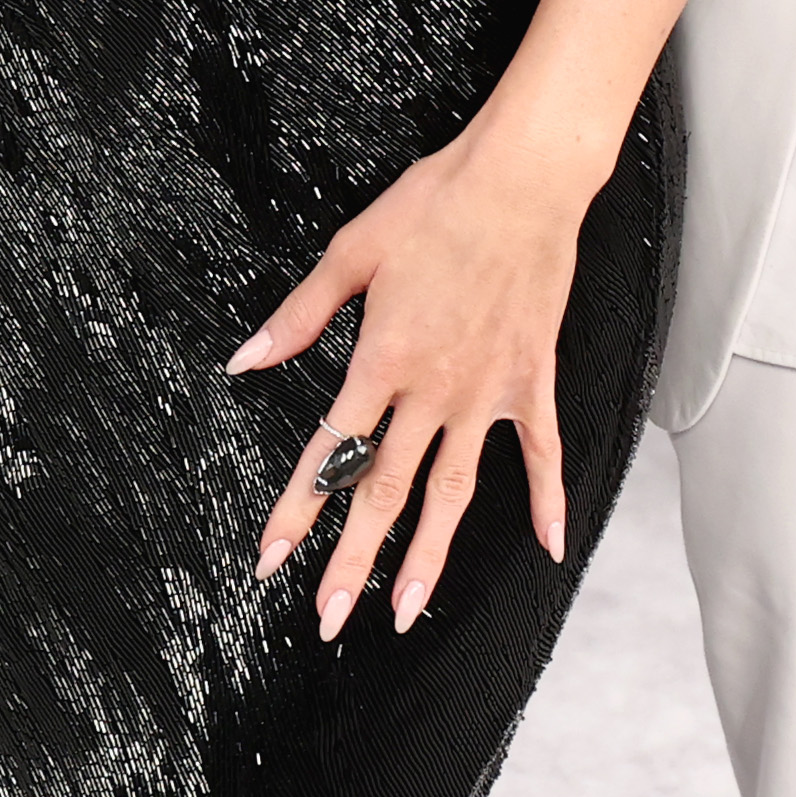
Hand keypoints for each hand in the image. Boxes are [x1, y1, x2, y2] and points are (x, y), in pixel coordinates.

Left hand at [229, 123, 586, 638]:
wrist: (522, 178)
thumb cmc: (437, 202)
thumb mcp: (355, 250)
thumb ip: (300, 314)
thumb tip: (246, 361)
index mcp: (383, 358)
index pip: (330, 451)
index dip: (296, 511)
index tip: (270, 561)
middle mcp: (433, 390)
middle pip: (384, 490)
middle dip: (352, 561)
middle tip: (327, 619)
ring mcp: (487, 392)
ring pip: (452, 492)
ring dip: (427, 557)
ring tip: (405, 613)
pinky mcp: (530, 380)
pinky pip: (539, 453)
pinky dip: (547, 500)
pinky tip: (550, 547)